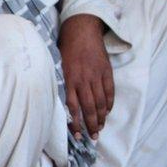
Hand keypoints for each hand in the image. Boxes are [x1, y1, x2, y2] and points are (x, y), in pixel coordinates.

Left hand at [58, 14, 114, 140]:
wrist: (82, 29)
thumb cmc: (66, 47)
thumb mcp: (57, 64)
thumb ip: (60, 81)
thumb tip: (56, 101)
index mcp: (68, 78)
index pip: (72, 107)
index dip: (75, 123)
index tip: (76, 135)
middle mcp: (83, 79)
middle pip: (89, 108)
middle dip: (91, 125)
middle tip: (92, 137)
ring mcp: (96, 75)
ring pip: (100, 102)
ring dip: (100, 118)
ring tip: (99, 129)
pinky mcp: (106, 71)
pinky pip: (110, 91)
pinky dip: (109, 103)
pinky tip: (107, 112)